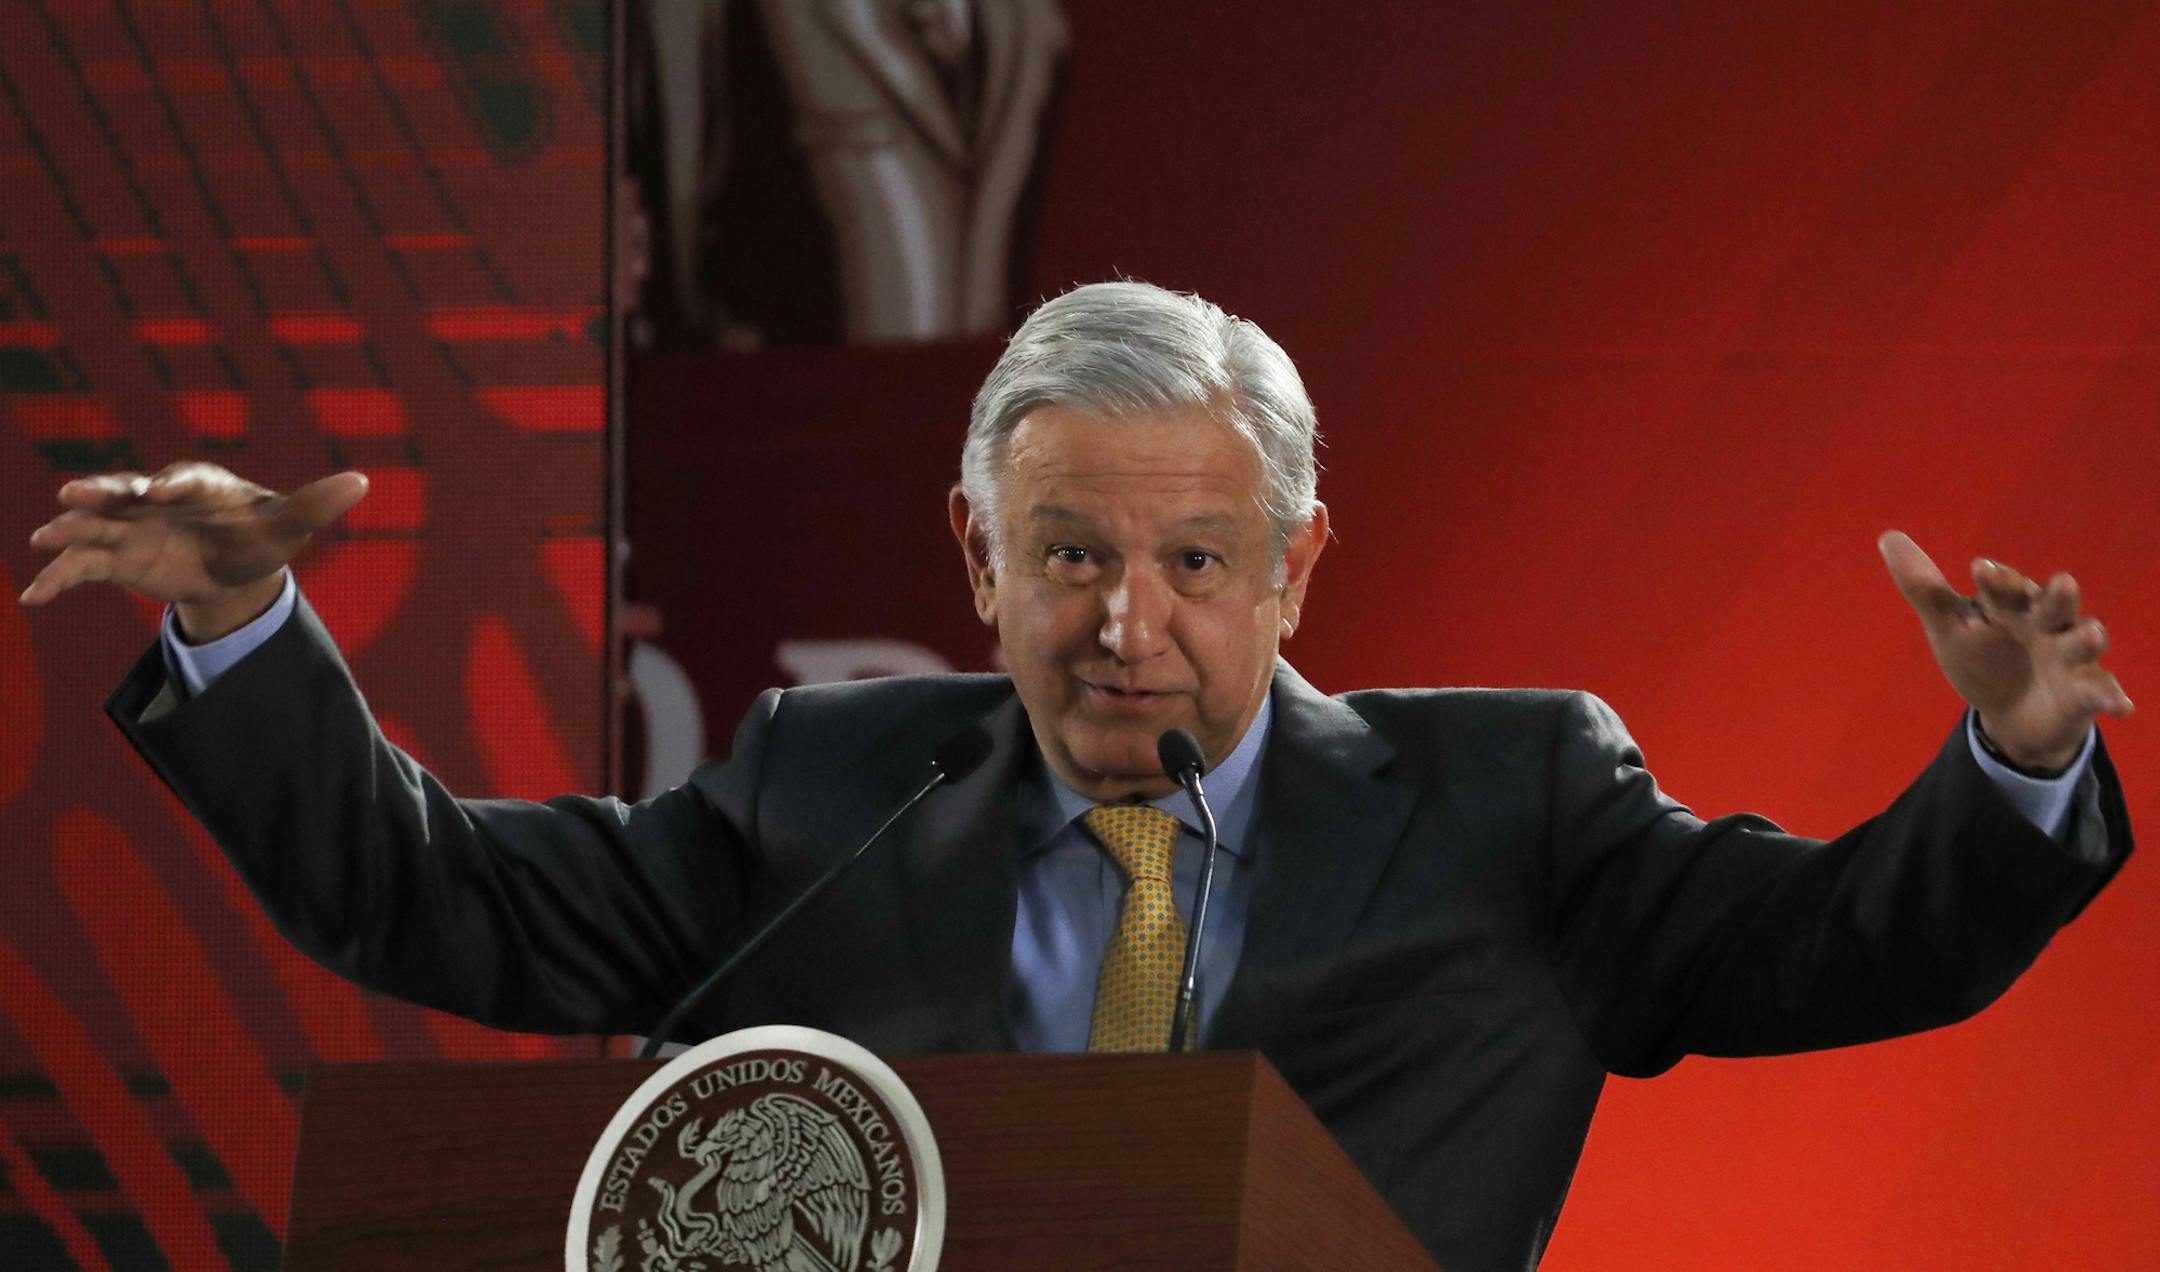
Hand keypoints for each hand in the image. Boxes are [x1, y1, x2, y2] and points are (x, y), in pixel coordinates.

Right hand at [22, 463, 368, 640]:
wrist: (234, 565)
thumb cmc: (261, 535)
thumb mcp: (290, 525)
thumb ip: (317, 504)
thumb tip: (363, 480)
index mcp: (200, 485)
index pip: (184, 480)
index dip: (172, 485)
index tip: (161, 492)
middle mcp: (157, 500)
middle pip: (125, 491)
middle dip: (102, 492)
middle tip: (74, 492)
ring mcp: (132, 528)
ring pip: (95, 525)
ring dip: (70, 528)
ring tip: (43, 539)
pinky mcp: (117, 558)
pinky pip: (83, 567)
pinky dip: (58, 579)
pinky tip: (33, 597)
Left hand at [1879, 530, 2132, 770]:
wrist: (2013, 715)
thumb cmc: (1983, 658)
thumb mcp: (1950, 627)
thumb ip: (1924, 588)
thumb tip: (1888, 536)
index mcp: (2013, 606)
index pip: (2006, 587)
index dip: (1996, 579)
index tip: (1979, 569)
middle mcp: (2049, 625)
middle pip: (2056, 606)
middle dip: (2059, 596)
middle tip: (2061, 584)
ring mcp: (2071, 658)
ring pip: (2084, 643)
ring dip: (2088, 639)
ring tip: (2090, 635)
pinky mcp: (2086, 693)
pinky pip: (2102, 693)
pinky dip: (2111, 697)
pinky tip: (2120, 705)